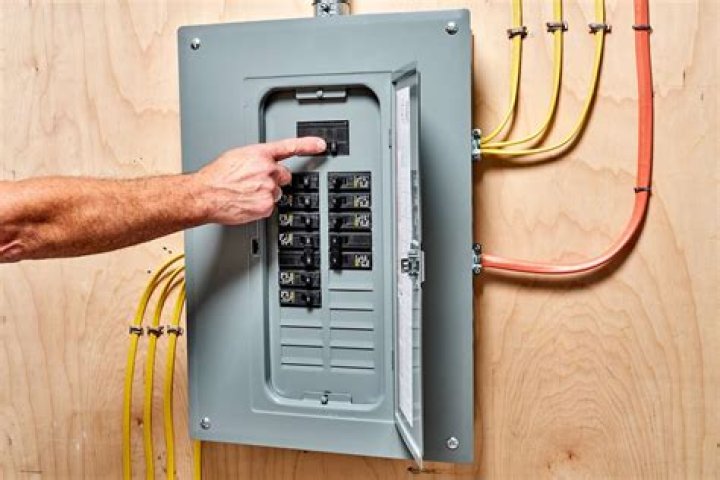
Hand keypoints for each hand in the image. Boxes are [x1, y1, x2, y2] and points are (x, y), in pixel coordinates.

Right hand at [193, 137, 325, 224]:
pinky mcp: (266, 205)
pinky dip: (260, 206)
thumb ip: (255, 159)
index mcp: (260, 154)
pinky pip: (269, 207)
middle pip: (284, 176)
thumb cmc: (216, 176)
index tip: (322, 145)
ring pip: (276, 193)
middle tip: (256, 183)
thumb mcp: (237, 157)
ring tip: (246, 193)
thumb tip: (262, 163)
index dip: (309, 145)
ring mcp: (268, 188)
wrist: (205, 195)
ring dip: (265, 194)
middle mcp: (267, 169)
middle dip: (274, 179)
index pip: (290, 146)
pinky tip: (246, 202)